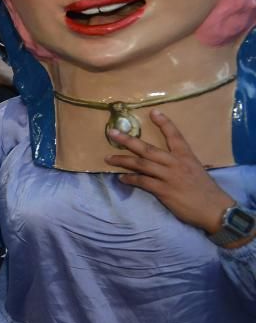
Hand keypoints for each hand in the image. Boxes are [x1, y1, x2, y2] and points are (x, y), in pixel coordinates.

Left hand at [104, 109, 235, 234]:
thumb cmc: (206, 190)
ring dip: (123, 160)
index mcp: (186, 156)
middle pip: (148, 149)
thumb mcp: (196, 170)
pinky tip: (121, 178)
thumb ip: (180, 163)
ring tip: (108, 158)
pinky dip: (131, 179)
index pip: (174, 136)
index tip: (153, 112)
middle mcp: (176, 163)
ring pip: (141, 164)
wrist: (215, 210)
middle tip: (113, 133)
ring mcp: (169, 176)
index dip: (164, 123)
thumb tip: (165, 162)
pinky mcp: (164, 190)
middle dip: (128, 140)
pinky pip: (143, 182)